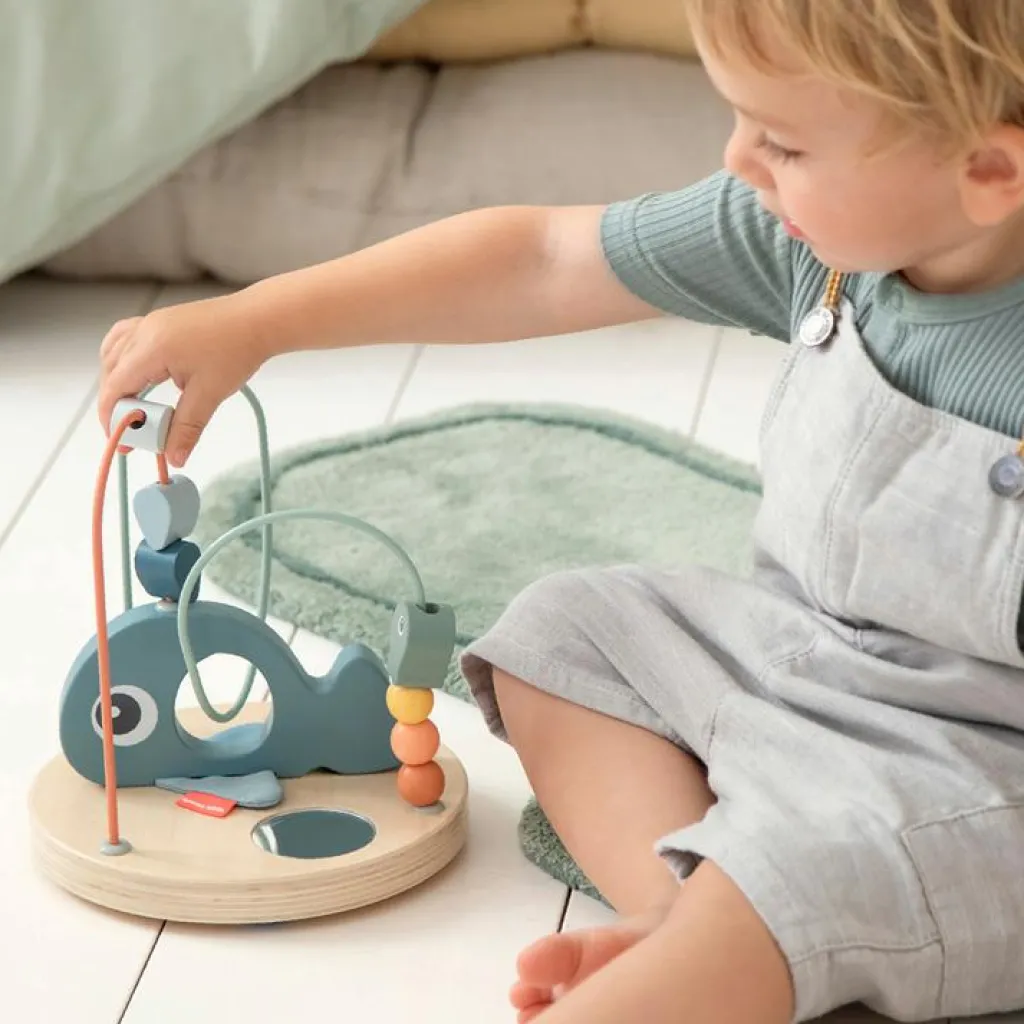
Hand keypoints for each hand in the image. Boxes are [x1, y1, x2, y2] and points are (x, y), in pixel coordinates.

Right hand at [98, 290, 269, 466]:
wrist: (258, 320)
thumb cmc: (237, 350)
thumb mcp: (210, 394)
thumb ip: (187, 428)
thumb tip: (174, 457)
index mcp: (151, 348)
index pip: (115, 387)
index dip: (112, 417)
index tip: (121, 441)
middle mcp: (144, 332)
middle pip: (112, 373)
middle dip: (117, 405)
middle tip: (132, 432)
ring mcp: (150, 323)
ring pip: (114, 355)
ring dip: (118, 382)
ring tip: (134, 408)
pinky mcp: (160, 322)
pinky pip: (126, 339)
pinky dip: (124, 361)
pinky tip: (136, 375)